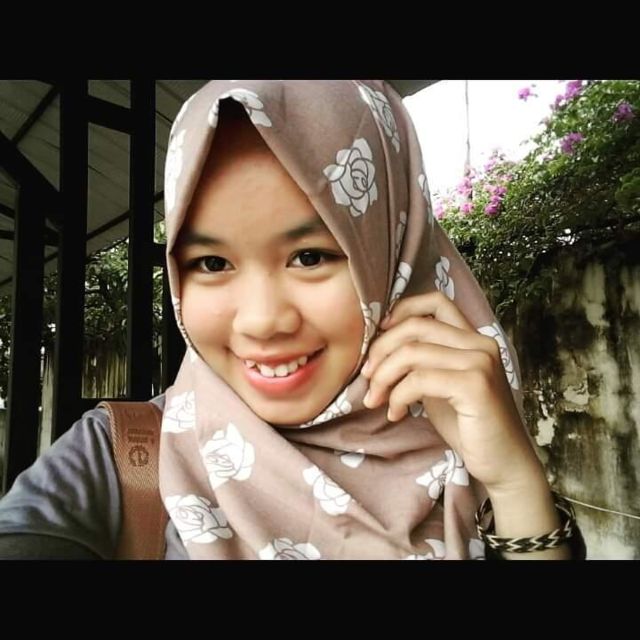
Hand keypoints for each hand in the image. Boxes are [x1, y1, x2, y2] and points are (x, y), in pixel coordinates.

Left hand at [361, 291, 542, 493]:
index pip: (436, 301)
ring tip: (375, 399)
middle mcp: (481, 343)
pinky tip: (396, 413)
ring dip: (383, 376)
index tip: (380, 334)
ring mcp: (480, 362)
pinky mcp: (475, 385)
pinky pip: (419, 379)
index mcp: (473, 338)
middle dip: (381, 349)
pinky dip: (398, 395)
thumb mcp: (440, 386)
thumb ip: (421, 363)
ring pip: (412, 352)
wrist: (503, 463)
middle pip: (416, 326)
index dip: (402, 310)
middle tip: (366, 377)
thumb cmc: (468, 426)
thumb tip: (377, 352)